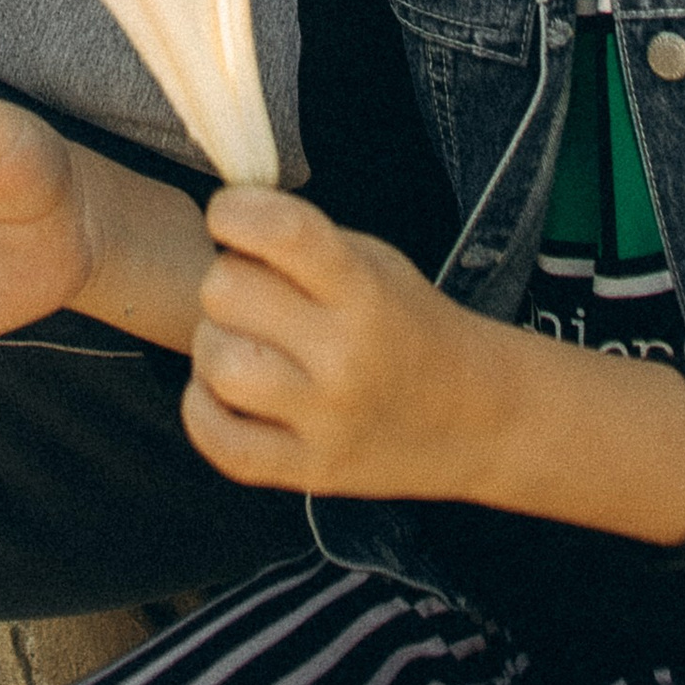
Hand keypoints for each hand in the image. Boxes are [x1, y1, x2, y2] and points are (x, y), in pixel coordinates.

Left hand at [184, 190, 512, 492]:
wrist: (479, 418)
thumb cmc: (410, 324)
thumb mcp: (376, 265)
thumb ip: (303, 245)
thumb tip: (221, 224)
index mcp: (366, 292)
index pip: (282, 233)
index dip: (234, 212)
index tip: (228, 215)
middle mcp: (346, 357)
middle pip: (226, 293)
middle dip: (227, 280)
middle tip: (252, 293)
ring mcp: (326, 422)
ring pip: (215, 363)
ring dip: (214, 344)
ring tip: (244, 343)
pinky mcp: (310, 472)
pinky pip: (217, 439)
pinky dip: (204, 407)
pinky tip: (227, 391)